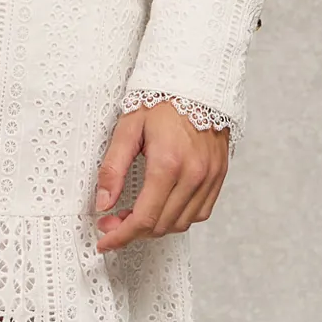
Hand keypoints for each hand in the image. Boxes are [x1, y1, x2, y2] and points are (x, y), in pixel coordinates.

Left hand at [91, 100, 228, 252]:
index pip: (144, 217)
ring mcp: (209, 177)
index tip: (105, 240)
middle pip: (161, 225)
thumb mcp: (128, 128)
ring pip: (181, 224)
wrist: (196, 82)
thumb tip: (103, 203)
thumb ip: (113, 168)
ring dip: (156, 227)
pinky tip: (163, 207)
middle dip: (133, 231)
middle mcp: (193, 175)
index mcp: (168, 163)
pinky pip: (200, 213)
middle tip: (113, 222)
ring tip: (135, 214)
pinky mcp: (219, 176)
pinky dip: (179, 218)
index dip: (121, 235)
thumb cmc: (161, 101)